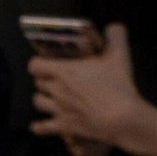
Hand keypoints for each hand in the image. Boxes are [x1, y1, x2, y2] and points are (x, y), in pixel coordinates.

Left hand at [28, 31, 156, 155]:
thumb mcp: (120, 55)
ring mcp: (58, 109)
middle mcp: (56, 89)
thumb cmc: (118, 85)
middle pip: (37, 83)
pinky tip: (38, 125)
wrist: (122, 118)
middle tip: (54, 79)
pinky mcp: (64, 127)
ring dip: (42, 99)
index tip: (47, 62)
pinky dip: (39, 127)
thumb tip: (113, 27)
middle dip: (44, 79)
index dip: (38, 63)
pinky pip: (42, 128)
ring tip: (50, 97)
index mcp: (64, 71)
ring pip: (37, 102)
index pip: (35, 64)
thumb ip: (116, 36)